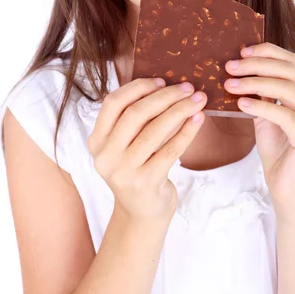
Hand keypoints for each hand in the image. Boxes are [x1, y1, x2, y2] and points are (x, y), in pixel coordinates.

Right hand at [87, 77, 206, 222]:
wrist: (142, 214)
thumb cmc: (138, 169)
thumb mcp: (126, 145)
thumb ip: (135, 119)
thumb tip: (166, 84)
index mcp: (97, 141)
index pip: (113, 103)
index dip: (137, 88)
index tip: (162, 81)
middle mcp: (105, 156)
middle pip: (135, 114)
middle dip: (165, 96)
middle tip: (188, 87)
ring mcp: (124, 171)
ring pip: (155, 130)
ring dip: (180, 110)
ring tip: (198, 100)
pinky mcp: (146, 183)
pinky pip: (171, 150)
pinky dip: (187, 131)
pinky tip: (198, 120)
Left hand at [224, 42, 294, 214]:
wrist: (289, 190)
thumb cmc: (277, 151)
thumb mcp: (266, 116)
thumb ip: (260, 94)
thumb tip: (236, 70)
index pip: (291, 61)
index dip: (266, 52)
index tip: (241, 51)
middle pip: (289, 70)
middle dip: (256, 65)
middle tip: (230, 66)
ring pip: (287, 89)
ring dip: (255, 82)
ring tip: (230, 83)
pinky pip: (285, 115)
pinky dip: (261, 106)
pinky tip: (241, 103)